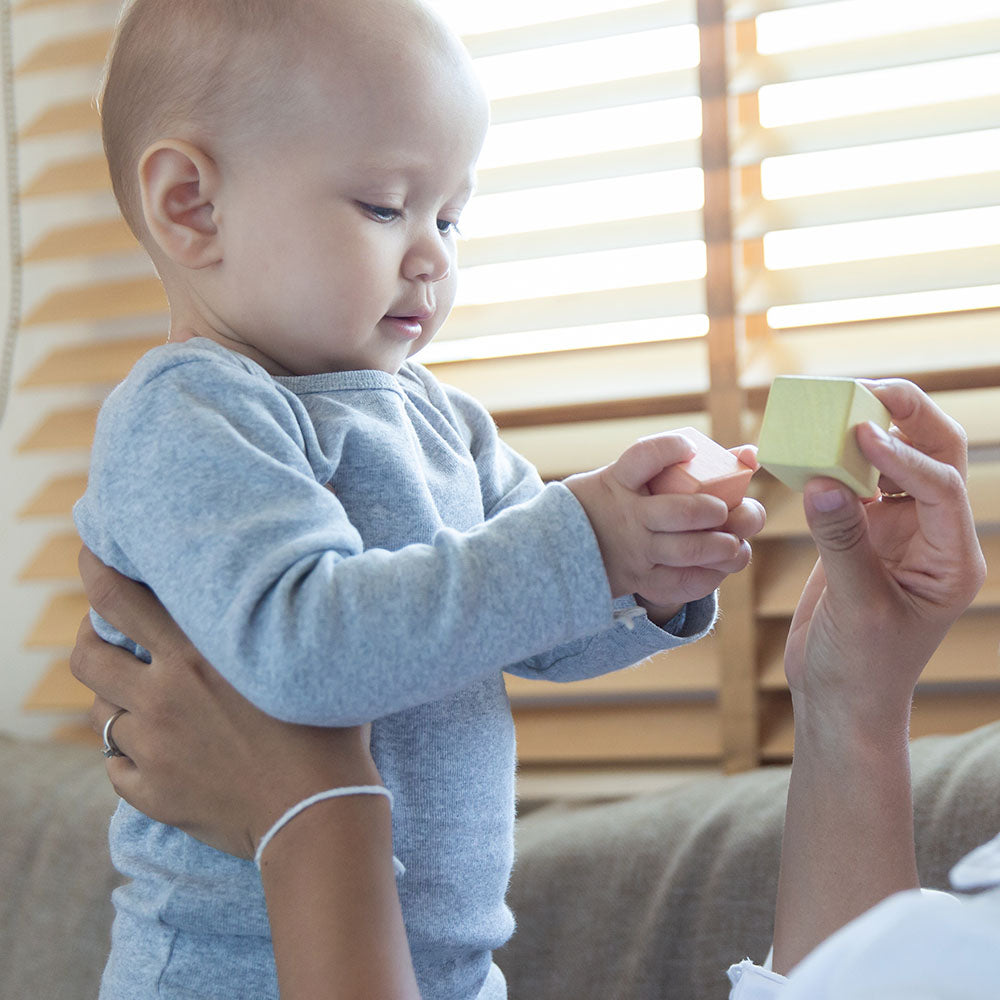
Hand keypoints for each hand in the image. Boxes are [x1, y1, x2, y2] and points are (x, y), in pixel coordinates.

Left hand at [71, 548, 380, 858]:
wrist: (318, 811)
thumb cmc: (326, 727)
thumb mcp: (298, 659)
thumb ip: (268, 623)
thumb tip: (278, 582)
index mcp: (196, 654)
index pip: (119, 598)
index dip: (96, 572)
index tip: (93, 559)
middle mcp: (163, 695)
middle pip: (87, 657)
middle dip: (89, 639)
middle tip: (105, 636)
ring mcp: (153, 747)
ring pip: (100, 714)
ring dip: (116, 701)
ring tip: (142, 701)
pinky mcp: (153, 793)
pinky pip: (116, 767)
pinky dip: (130, 757)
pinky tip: (158, 753)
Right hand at [565, 433, 764, 618]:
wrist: (566, 551)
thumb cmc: (614, 503)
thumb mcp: (625, 477)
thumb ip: (678, 464)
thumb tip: (751, 455)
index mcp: (618, 481)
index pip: (643, 457)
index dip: (670, 448)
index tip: (690, 448)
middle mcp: (627, 516)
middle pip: (677, 512)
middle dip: (712, 511)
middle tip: (723, 510)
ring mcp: (635, 552)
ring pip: (687, 551)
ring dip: (721, 546)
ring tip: (733, 543)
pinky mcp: (643, 580)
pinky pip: (683, 583)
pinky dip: (711, 575)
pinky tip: (722, 564)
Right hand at [785, 379, 985, 737]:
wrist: (840, 699)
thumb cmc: (862, 667)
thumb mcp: (855, 606)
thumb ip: (840, 540)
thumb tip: (820, 479)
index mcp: (952, 558)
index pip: (940, 487)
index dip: (902, 456)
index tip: (860, 435)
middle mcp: (932, 536)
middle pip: (934, 456)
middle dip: (905, 419)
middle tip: (864, 389)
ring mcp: (896, 532)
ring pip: (894, 462)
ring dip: (869, 432)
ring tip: (836, 405)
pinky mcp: (861, 535)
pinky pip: (853, 485)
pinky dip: (833, 463)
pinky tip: (809, 448)